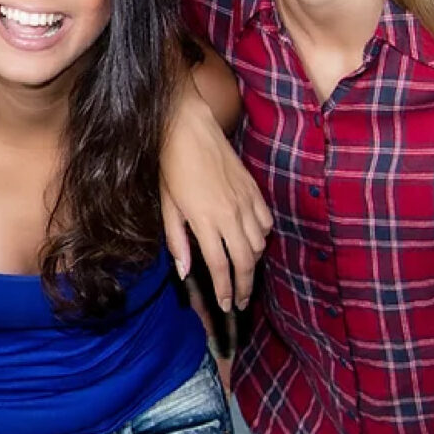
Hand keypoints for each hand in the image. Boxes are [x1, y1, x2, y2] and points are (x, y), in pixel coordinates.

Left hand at [159, 83, 268, 313]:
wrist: (188, 128)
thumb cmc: (171, 167)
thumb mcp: (167, 206)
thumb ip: (177, 241)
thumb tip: (186, 272)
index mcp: (205, 221)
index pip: (220, 266)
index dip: (224, 290)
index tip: (225, 305)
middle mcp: (230, 215)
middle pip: (246, 262)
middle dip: (244, 286)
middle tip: (239, 301)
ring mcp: (245, 201)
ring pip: (259, 243)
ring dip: (252, 262)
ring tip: (243, 272)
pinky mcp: (254, 189)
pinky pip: (266, 222)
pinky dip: (262, 237)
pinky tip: (253, 241)